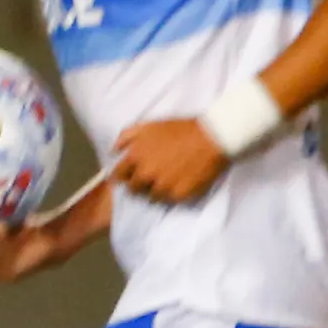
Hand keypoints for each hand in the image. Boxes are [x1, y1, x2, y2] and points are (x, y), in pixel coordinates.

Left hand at [108, 116, 229, 204]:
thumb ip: (126, 137)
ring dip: (155, 191)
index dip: (124, 176)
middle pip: (133, 189)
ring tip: (167, 181)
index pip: (118, 176)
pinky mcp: (179, 195)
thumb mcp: (149, 126)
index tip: (130, 176)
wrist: (213, 136)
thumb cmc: (181, 129)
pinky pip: (169, 200)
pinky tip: (178, 185)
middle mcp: (145, 174)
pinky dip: (171, 195)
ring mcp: (162, 186)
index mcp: (135, 157)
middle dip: (139, 184)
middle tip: (151, 178)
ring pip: (150, 197)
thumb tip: (113, 151)